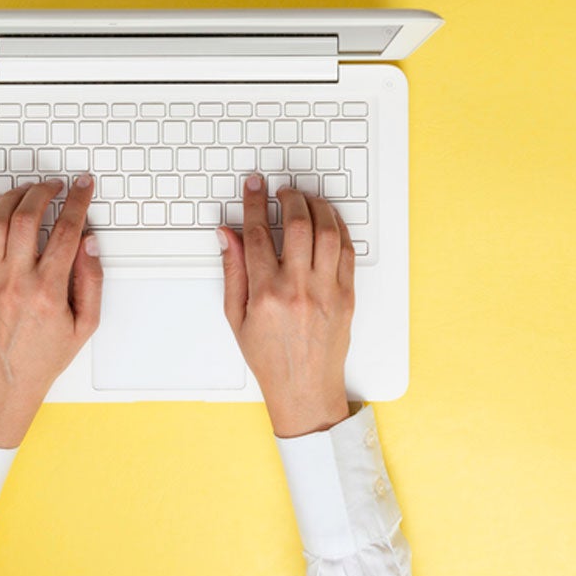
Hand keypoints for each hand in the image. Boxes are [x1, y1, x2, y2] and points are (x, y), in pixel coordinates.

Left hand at [0, 174, 102, 447]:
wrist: (2, 384)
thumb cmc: (43, 358)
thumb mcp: (85, 325)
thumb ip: (92, 281)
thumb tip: (89, 243)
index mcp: (47, 293)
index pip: (66, 231)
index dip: (77, 201)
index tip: (82, 187)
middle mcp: (14, 284)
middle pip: (26, 217)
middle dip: (44, 191)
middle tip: (56, 186)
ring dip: (14, 198)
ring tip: (30, 192)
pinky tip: (4, 212)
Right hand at [217, 174, 355, 437]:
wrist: (304, 389)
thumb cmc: (269, 357)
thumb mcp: (236, 317)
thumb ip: (233, 271)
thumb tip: (228, 235)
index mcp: (266, 294)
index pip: (258, 234)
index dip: (254, 203)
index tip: (254, 186)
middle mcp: (298, 289)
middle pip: (297, 224)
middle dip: (289, 198)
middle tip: (282, 191)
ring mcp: (326, 291)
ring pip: (327, 232)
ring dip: (317, 207)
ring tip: (306, 200)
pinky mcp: (347, 296)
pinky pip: (347, 251)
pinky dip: (338, 229)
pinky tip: (328, 221)